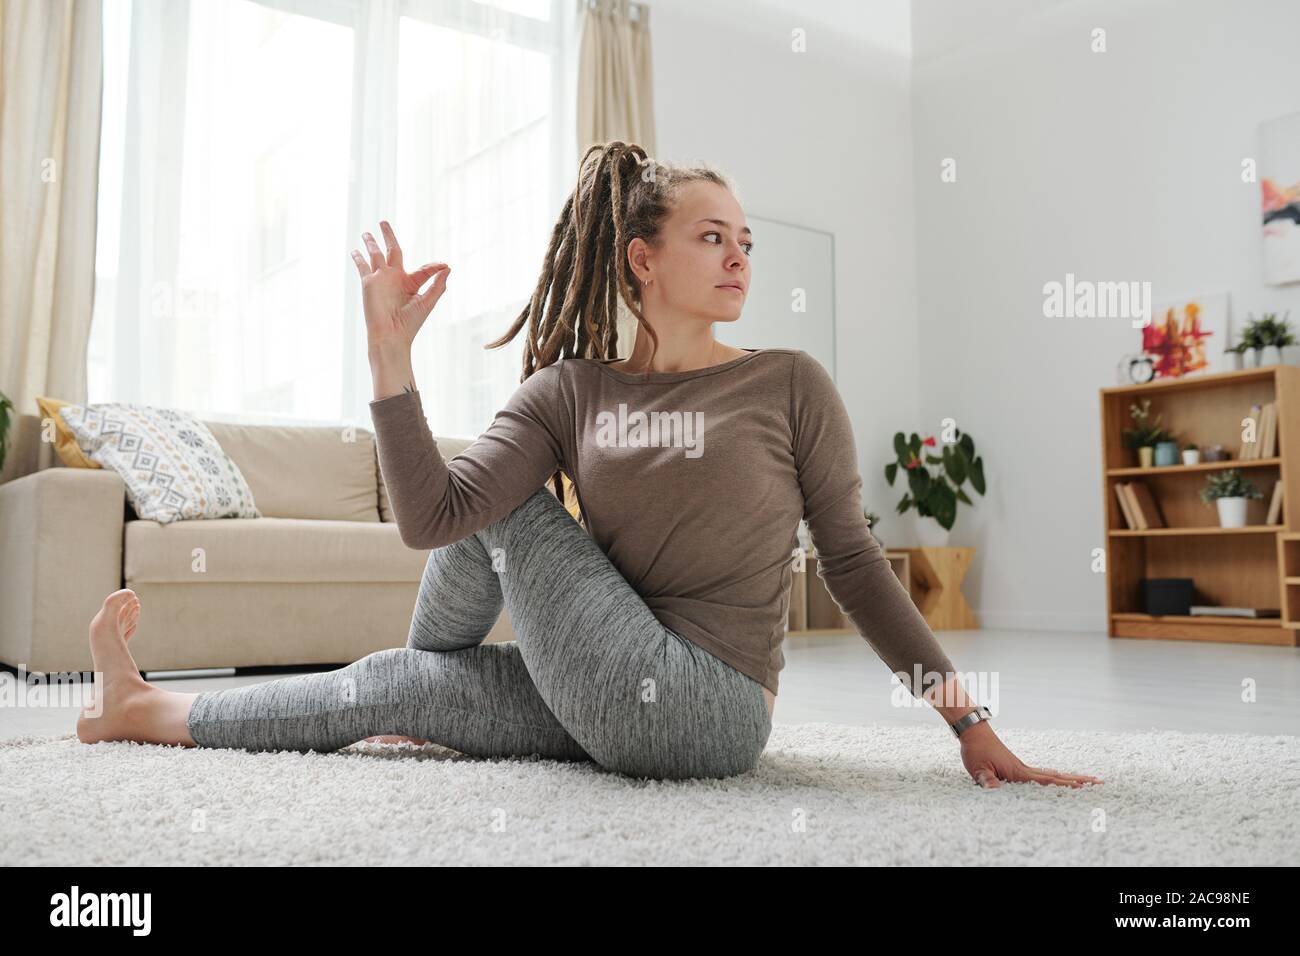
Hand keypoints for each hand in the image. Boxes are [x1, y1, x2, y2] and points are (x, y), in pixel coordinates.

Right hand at [350, 220, 449, 351]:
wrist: (391, 336)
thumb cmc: (410, 323)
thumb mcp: (428, 302)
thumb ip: (438, 285)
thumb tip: (448, 268)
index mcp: (411, 283)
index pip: (423, 269)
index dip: (434, 267)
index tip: (444, 265)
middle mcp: (395, 278)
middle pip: (392, 251)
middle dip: (388, 236)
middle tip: (383, 222)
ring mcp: (381, 279)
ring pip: (375, 255)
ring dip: (371, 243)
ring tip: (366, 233)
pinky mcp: (369, 283)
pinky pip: (362, 267)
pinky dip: (358, 258)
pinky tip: (354, 251)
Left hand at [959, 723, 1103, 788]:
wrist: (973, 733)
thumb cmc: (976, 751)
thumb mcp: (978, 769)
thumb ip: (987, 781)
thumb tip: (995, 791)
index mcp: (1019, 772)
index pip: (1046, 781)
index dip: (1064, 785)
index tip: (1083, 787)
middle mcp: (1025, 769)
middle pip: (1056, 776)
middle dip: (1077, 780)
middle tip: (1098, 782)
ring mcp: (1023, 767)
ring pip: (1051, 774)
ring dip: (1069, 778)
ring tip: (1087, 781)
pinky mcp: (1017, 767)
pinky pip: (1041, 774)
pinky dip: (1054, 777)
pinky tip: (1058, 780)